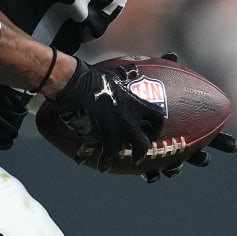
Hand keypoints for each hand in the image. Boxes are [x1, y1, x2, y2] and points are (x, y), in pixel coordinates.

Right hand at [51, 58, 166, 171]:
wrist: (78, 84)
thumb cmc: (95, 78)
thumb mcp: (115, 75)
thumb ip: (125, 77)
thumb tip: (131, 71)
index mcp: (135, 103)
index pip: (157, 116)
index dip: (158, 125)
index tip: (154, 129)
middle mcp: (129, 119)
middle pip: (145, 141)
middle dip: (144, 149)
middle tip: (140, 153)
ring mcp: (116, 128)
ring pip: (127, 151)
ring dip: (124, 158)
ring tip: (117, 164)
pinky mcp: (101, 134)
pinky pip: (105, 151)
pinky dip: (102, 159)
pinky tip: (97, 163)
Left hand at [142, 52, 236, 181]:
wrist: (117, 102)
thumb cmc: (143, 89)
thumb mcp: (156, 78)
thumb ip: (165, 68)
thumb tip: (172, 54)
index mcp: (187, 122)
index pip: (209, 132)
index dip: (222, 141)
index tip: (233, 147)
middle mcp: (177, 138)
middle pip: (195, 152)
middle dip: (201, 157)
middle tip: (205, 159)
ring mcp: (162, 149)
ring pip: (173, 164)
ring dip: (175, 168)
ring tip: (175, 170)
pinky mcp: (143, 157)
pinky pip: (148, 169)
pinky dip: (150, 173)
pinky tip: (150, 176)